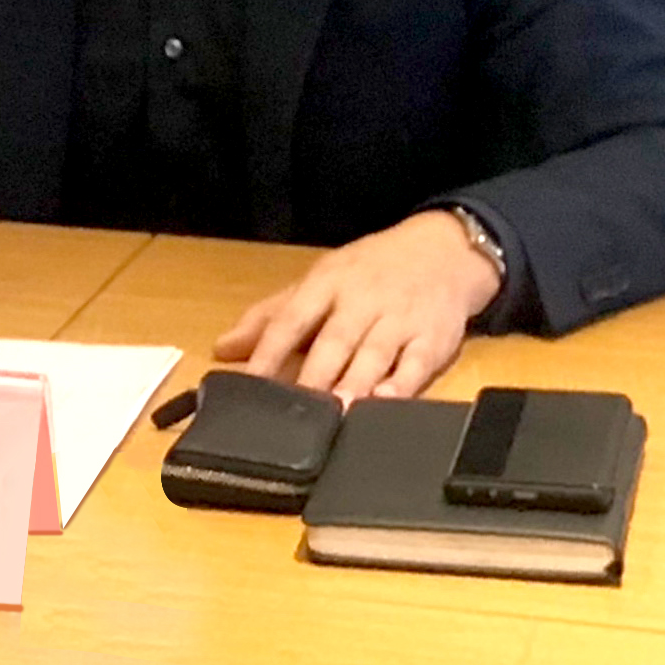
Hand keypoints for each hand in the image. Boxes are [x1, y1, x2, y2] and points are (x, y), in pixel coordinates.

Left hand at [211, 211, 502, 402]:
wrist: (444, 251)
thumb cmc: (370, 271)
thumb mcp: (319, 282)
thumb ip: (270, 317)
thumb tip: (220, 350)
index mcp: (328, 283)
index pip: (292, 317)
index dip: (269, 351)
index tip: (249, 383)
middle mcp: (362, 300)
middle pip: (334, 339)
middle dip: (314, 374)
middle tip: (295, 410)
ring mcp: (400, 319)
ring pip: (374, 353)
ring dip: (355, 383)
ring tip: (336, 414)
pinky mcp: (434, 338)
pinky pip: (416, 364)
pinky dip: (402, 384)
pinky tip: (386, 403)